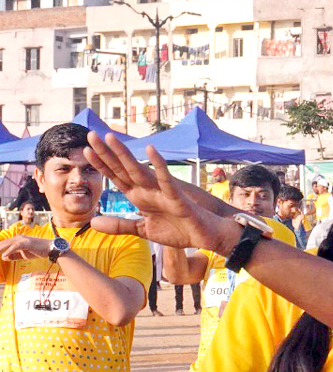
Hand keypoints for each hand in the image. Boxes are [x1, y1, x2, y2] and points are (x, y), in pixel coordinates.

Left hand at [0, 236, 50, 260]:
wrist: (50, 249)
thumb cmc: (38, 251)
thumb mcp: (24, 255)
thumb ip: (14, 256)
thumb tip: (3, 257)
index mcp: (16, 241)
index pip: (3, 245)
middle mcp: (17, 239)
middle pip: (3, 244)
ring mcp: (21, 240)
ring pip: (7, 244)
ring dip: (0, 249)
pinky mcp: (26, 243)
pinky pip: (15, 247)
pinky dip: (9, 251)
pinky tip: (4, 256)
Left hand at [84, 133, 240, 253]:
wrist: (207, 236)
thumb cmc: (180, 231)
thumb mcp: (144, 230)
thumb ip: (120, 225)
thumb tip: (92, 222)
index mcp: (140, 197)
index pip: (117, 178)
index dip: (102, 166)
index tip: (85, 151)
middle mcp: (149, 191)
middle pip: (124, 170)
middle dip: (107, 153)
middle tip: (91, 135)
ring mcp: (163, 192)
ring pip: (140, 171)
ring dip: (124, 155)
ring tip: (110, 138)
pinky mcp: (178, 198)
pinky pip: (167, 180)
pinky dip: (159, 166)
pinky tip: (150, 150)